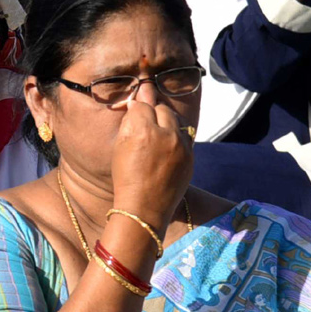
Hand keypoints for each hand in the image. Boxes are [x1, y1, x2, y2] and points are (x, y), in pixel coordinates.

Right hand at [109, 101, 194, 230]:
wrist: (144, 208)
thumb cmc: (126, 177)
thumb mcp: (120, 146)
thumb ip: (130, 121)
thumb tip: (137, 103)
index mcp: (143, 130)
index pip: (143, 105)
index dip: (136, 108)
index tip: (134, 112)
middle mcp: (166, 135)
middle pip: (162, 109)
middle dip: (154, 112)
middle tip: (145, 123)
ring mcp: (181, 147)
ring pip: (176, 121)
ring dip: (167, 122)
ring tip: (158, 133)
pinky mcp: (191, 157)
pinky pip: (184, 136)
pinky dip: (176, 137)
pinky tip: (166, 146)